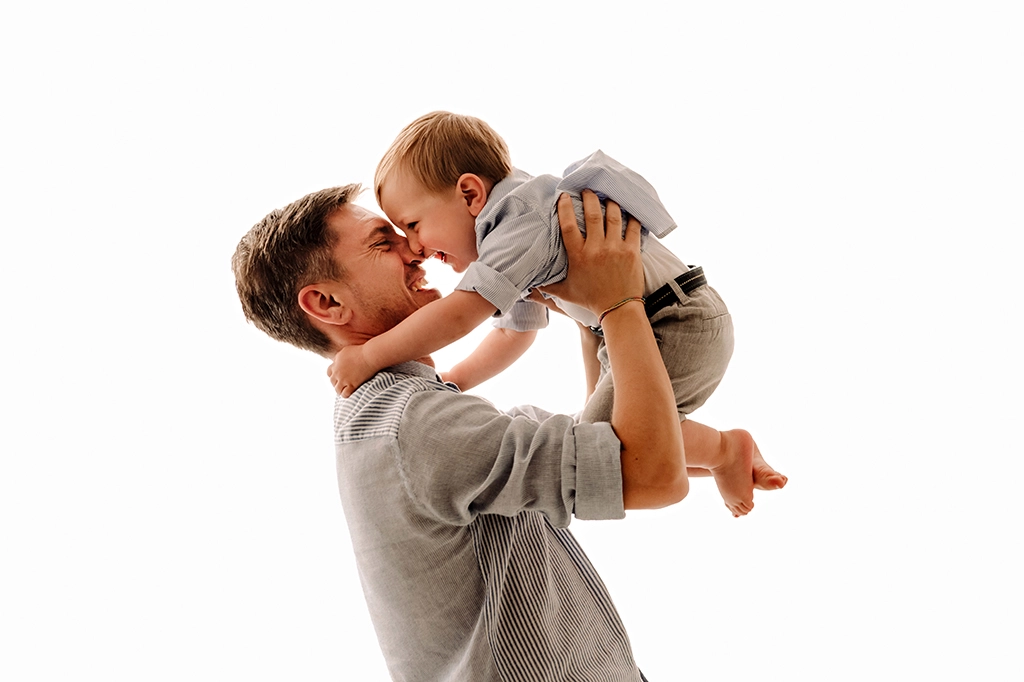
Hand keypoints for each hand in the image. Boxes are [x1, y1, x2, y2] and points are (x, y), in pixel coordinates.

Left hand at [327, 344, 374, 397]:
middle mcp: (337, 371)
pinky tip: (351, 393)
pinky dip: (346, 395)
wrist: (370, 356)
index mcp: (336, 363)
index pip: (329, 372)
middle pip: (332, 381)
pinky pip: (345, 394)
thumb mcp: (346, 351)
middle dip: (337, 383)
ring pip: (337, 389)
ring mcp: (344, 379)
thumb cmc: (361, 351)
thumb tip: (336, 361)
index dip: (333, 375)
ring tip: (346, 391)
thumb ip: (339, 358)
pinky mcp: (352, 385)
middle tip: (343, 385)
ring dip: (341, 390)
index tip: (338, 377)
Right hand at [538, 190, 642, 316]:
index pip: (568, 225)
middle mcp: (596, 249)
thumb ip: (546, 287)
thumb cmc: (591, 300)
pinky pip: (633, 227)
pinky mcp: (632, 251)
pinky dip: (632, 216)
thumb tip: (526, 287)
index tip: (564, 196)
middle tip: (588, 190)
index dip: (565, 207)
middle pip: (592, 214)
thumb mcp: (565, 293)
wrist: (618, 310)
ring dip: (610, 203)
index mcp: (578, 256)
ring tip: (608, 196)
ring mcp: (615, 248)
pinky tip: (629, 209)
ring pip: (613, 216)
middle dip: (590, 197)